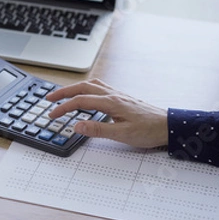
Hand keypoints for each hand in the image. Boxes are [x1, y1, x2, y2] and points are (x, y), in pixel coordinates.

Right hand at [46, 79, 167, 147]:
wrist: (169, 125)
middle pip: (82, 88)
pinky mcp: (121, 98)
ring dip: (74, 88)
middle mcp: (113, 95)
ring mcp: (117, 95)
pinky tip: (86, 96)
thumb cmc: (149, 130)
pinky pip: (99, 88)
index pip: (80, 102)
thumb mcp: (122, 134)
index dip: (63, 107)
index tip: (52, 114)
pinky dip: (86, 89)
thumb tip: (76, 125)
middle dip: (63, 92)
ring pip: (90, 85)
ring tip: (63, 94)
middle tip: (49, 98)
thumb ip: (97, 129)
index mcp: (111, 102)